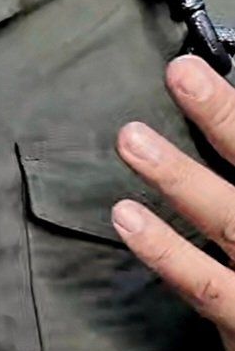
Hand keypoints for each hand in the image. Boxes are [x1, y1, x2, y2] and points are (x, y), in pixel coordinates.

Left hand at [114, 55, 234, 350]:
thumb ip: (229, 169)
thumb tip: (211, 123)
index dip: (230, 109)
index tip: (193, 66)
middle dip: (223, 117)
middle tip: (181, 73)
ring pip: (226, 219)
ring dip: (179, 177)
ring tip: (131, 140)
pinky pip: (203, 284)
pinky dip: (164, 250)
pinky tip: (125, 217)